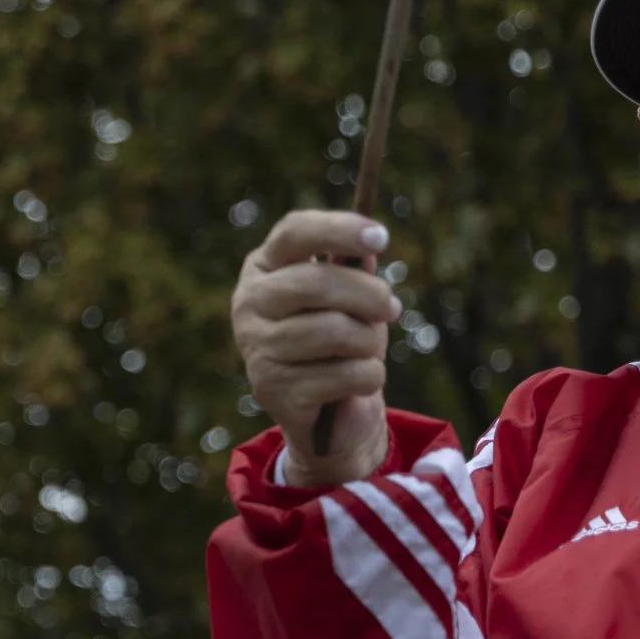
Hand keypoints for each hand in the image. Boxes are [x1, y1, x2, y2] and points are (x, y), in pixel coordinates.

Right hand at [232, 211, 401, 486]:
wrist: (324, 408)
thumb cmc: (338, 336)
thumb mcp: (350, 296)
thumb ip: (356, 268)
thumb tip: (368, 248)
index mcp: (263, 268)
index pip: (294, 233)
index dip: (338, 230)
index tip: (380, 237)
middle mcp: (248, 302)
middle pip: (316, 282)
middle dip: (369, 294)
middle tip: (391, 309)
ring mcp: (256, 346)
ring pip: (335, 331)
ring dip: (369, 342)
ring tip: (366, 350)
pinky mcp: (272, 388)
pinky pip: (345, 374)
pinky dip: (367, 377)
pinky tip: (355, 383)